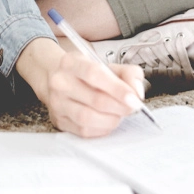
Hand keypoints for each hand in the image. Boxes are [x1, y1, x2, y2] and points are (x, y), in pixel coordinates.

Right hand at [17, 38, 145, 137]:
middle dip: (120, 107)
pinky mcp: (59, 120)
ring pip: (88, 118)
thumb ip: (130, 74)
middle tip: (132, 108)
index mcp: (71, 62)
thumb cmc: (88, 73)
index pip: (95, 74)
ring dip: (111, 120)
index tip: (134, 99)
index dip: (117, 89)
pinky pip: (83, 131)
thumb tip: (137, 93)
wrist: (60, 80)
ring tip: (119, 115)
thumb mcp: (109, 65)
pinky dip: (102, 129)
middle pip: (94, 100)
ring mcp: (57, 103)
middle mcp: (60, 82)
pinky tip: (107, 121)